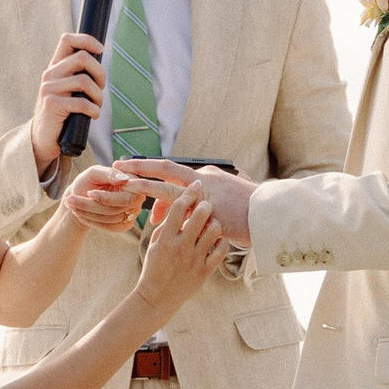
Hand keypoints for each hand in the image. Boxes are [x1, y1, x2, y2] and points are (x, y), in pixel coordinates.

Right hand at [31, 34, 106, 178]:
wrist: (45, 139)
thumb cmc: (63, 114)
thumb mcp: (70, 90)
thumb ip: (79, 75)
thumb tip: (100, 62)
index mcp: (55, 67)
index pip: (67, 40)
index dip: (87, 40)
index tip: (101, 49)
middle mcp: (50, 74)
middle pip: (82, 58)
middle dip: (100, 73)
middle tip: (101, 88)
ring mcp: (49, 89)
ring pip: (85, 81)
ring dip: (99, 96)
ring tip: (97, 105)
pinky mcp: (52, 104)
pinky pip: (82, 102)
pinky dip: (94, 110)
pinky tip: (92, 115)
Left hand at [63, 165, 145, 230]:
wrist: (82, 194)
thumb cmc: (89, 180)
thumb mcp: (94, 172)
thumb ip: (108, 173)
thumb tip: (124, 179)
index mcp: (133, 180)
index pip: (126, 196)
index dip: (107, 198)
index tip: (89, 193)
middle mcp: (138, 196)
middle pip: (117, 208)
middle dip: (92, 205)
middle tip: (71, 200)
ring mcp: (133, 211)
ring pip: (112, 218)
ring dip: (89, 213)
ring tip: (71, 204)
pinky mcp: (126, 224)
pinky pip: (112, 227)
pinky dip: (93, 221)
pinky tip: (80, 214)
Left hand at [115, 158, 254, 248]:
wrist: (271, 217)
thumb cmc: (250, 209)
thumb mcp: (228, 194)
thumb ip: (207, 193)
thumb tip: (188, 195)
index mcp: (205, 176)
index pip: (172, 172)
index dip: (151, 172)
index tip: (132, 173)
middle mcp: (202, 181)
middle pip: (164, 170)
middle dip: (139, 168)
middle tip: (117, 167)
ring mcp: (205, 196)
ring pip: (167, 189)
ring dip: (143, 187)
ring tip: (123, 186)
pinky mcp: (209, 213)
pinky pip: (183, 215)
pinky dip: (165, 216)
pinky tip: (149, 221)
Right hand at [134, 185, 226, 315]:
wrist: (158, 298)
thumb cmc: (155, 267)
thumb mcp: (154, 244)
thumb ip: (166, 225)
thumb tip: (177, 205)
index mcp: (165, 239)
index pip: (177, 207)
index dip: (188, 192)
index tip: (196, 184)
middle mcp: (180, 247)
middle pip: (200, 214)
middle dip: (205, 205)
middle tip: (207, 205)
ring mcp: (194, 260)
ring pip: (214, 230)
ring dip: (214, 223)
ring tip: (211, 225)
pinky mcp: (205, 271)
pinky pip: (221, 250)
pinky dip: (221, 242)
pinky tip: (216, 241)